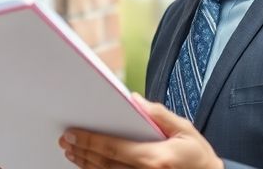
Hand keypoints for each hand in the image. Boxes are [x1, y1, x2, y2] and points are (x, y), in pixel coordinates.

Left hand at [58, 93, 224, 168]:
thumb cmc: (198, 155)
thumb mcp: (185, 129)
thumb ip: (159, 114)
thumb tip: (134, 100)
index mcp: (154, 157)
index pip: (113, 148)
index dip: (90, 141)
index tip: (72, 134)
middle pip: (104, 164)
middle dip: (82, 151)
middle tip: (65, 141)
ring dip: (86, 164)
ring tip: (71, 153)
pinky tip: (88, 166)